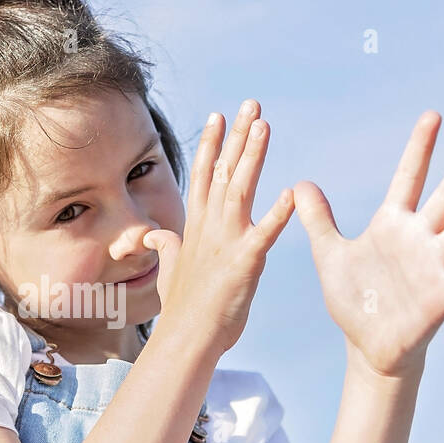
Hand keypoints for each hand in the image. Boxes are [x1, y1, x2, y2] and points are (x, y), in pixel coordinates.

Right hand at [143, 100, 294, 357]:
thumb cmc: (182, 308)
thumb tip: (151, 234)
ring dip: (253, 157)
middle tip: (251, 104)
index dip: (212, 144)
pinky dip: (278, 215)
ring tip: (265, 126)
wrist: (186, 338)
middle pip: (224, 172)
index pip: (204, 175)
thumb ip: (164, 245)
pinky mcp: (244, 263)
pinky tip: (291, 193)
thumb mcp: (168, 269)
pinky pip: (265, 234)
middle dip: (238, 136)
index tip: (219, 115)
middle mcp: (209, 228)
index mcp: (196, 227)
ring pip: (240, 190)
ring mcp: (226, 243)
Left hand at [293, 111, 443, 378]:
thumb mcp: (329, 255)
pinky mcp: (441, 298)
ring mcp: (433, 267)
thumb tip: (300, 184)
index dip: (419, 148)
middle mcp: (419, 239)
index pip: (408, 178)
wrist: (367, 345)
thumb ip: (318, 220)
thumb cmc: (354, 299)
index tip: (433, 115)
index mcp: (392, 224)